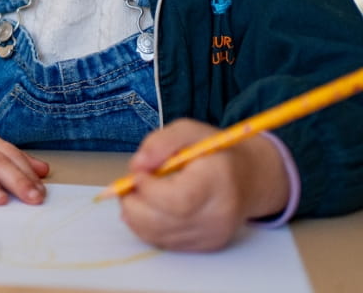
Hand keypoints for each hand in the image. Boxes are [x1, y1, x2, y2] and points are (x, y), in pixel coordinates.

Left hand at [119, 118, 290, 250]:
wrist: (250, 178)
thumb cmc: (215, 151)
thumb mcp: (188, 131)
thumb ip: (159, 143)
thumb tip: (136, 166)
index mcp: (218, 181)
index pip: (178, 200)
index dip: (149, 189)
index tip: (138, 173)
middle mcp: (218, 215)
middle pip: (164, 223)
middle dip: (134, 205)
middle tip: (128, 186)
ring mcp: (212, 235)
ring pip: (159, 237)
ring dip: (135, 216)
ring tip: (136, 194)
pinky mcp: (205, 246)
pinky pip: (165, 243)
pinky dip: (147, 227)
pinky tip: (147, 208)